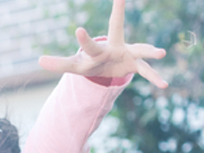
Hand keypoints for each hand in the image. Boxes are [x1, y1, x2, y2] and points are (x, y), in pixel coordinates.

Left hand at [39, 0, 166, 88]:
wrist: (108, 65)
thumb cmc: (90, 62)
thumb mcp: (74, 66)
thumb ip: (58, 63)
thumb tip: (39, 60)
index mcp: (98, 48)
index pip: (90, 44)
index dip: (83, 39)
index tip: (78, 29)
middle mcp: (115, 45)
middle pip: (116, 30)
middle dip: (117, 16)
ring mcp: (127, 54)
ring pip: (140, 50)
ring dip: (150, 52)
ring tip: (161, 53)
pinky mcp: (135, 65)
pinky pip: (146, 72)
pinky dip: (155, 78)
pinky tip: (164, 84)